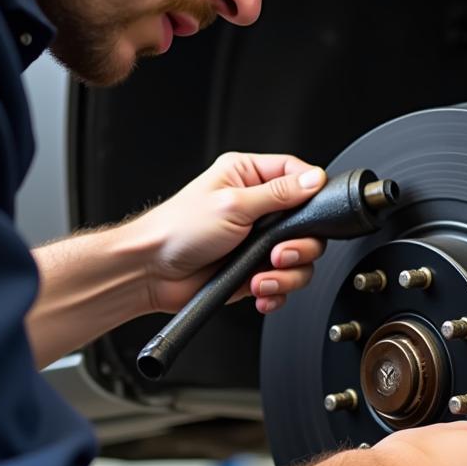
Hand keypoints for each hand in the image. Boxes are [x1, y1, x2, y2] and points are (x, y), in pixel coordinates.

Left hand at [127, 152, 327, 315]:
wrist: (153, 272)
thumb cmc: (178, 230)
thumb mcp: (233, 204)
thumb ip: (278, 194)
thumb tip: (313, 179)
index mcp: (248, 176)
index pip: (297, 175)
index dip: (311, 194)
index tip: (310, 213)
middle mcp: (257, 207)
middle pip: (307, 224)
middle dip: (299, 246)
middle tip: (277, 255)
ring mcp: (258, 241)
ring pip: (300, 258)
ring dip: (286, 274)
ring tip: (261, 277)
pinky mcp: (255, 269)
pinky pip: (284, 282)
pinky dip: (276, 291)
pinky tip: (259, 290)